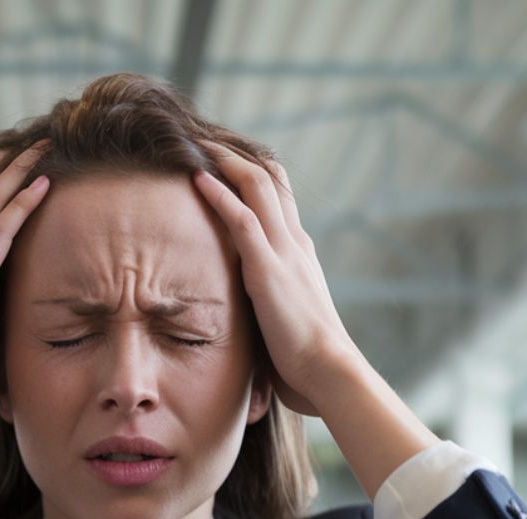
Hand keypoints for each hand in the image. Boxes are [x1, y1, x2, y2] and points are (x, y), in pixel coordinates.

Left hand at [191, 141, 360, 416]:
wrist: (329, 373)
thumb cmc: (306, 360)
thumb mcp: (284, 318)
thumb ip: (269, 301)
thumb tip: (249, 309)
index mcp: (299, 253)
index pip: (279, 196)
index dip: (252, 171)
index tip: (225, 157)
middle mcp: (295, 243)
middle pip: (270, 179)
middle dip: (237, 154)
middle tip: (206, 137)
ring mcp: (284, 252)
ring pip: (258, 187)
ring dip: (225, 161)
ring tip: (197, 142)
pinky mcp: (269, 270)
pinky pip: (242, 220)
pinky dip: (219, 195)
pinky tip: (197, 178)